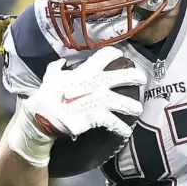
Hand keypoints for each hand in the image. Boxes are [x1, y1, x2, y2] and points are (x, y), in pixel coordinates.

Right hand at [25, 46, 144, 137]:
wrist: (44, 114)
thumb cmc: (48, 94)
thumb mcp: (51, 76)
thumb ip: (57, 68)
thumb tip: (60, 63)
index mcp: (86, 72)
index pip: (104, 56)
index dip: (114, 54)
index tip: (120, 55)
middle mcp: (97, 84)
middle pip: (122, 76)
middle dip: (134, 76)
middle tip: (142, 78)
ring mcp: (100, 100)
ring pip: (123, 102)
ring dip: (132, 106)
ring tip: (138, 109)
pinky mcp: (98, 116)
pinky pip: (115, 123)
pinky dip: (122, 128)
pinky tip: (127, 132)